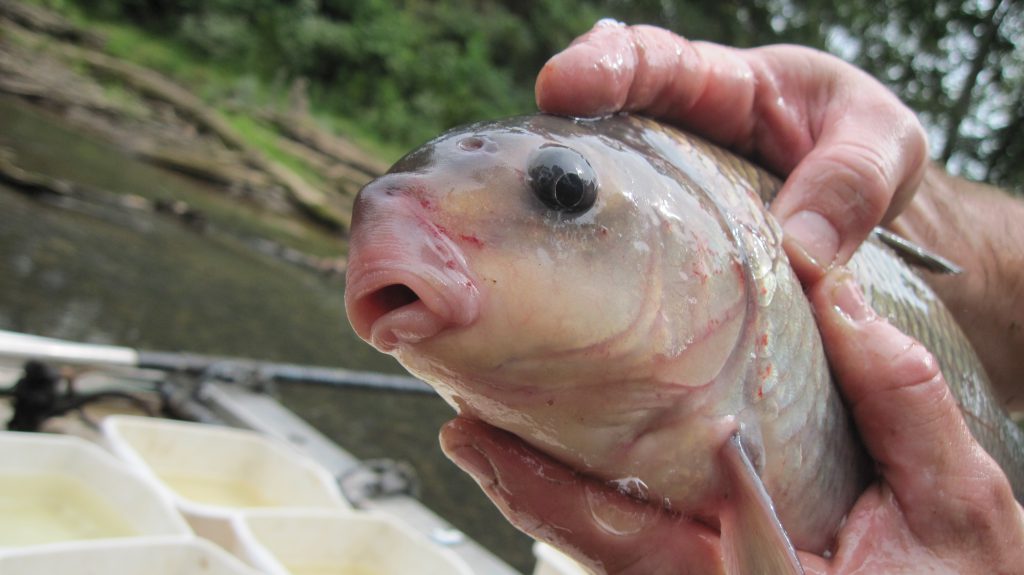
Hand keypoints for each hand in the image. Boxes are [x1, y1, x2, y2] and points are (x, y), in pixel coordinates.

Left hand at [440, 268, 1023, 573]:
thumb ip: (903, 406)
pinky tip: (531, 457)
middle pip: (617, 552)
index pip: (727, 543)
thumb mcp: (962, 506)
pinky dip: (567, 503)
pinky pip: (614, 548)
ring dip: (537, 495)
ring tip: (478, 437)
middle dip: (540, 494)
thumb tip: (840, 298)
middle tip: (472, 435)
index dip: (682, 496)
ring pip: (601, 553)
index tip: (651, 437)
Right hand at [535, 20, 927, 280]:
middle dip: (544, 149)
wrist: (857, 219)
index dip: (602, 67)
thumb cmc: (862, 153)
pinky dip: (591, 294)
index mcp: (721, 88)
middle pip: (588, 135)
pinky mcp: (652, 263)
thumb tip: (802, 251)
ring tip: (512, 252)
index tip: (563, 86)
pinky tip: (568, 328)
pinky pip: (615, 273)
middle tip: (505, 172)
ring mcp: (649, 205)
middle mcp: (666, 144)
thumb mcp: (885, 144)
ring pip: (586, 206)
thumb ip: (854, 180)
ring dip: (551, 226)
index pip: (653, 63)